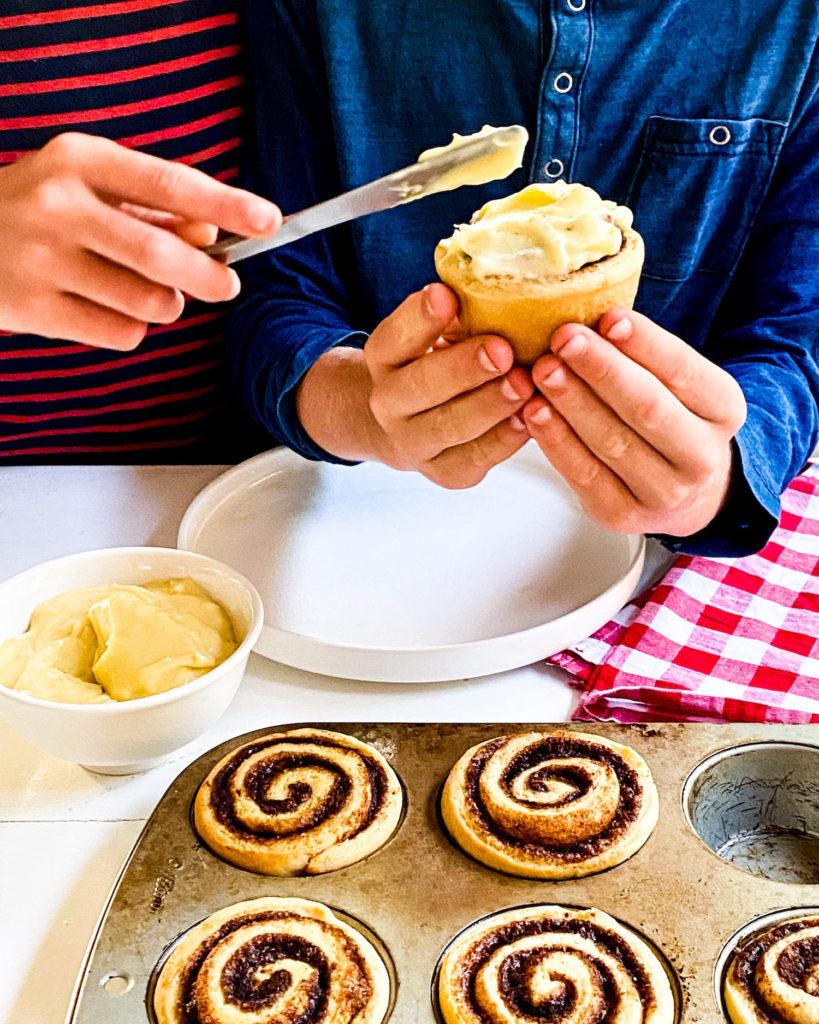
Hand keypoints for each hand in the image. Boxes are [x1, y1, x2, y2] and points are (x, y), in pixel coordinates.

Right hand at [0, 133, 280, 348]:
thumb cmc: (38, 209)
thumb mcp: (88, 186)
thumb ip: (152, 209)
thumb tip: (211, 236)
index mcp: (79, 160)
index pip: (170, 183)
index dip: (226, 205)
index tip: (269, 220)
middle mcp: (58, 205)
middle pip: (164, 257)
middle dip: (210, 278)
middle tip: (227, 284)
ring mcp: (42, 260)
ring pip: (149, 303)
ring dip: (167, 305)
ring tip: (146, 292)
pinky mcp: (33, 308)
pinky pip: (122, 333)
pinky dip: (133, 328)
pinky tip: (105, 307)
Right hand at [296, 283, 533, 486]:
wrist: (403, 424)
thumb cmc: (434, 364)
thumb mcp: (432, 331)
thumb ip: (457, 311)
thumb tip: (506, 271)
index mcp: (384, 357)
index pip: (394, 336)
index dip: (419, 317)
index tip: (446, 294)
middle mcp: (389, 402)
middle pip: (419, 387)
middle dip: (462, 368)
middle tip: (501, 350)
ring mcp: (413, 442)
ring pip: (448, 427)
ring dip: (488, 406)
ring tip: (524, 384)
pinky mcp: (443, 473)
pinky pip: (472, 460)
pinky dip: (502, 442)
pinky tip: (529, 420)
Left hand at [522, 309, 746, 536]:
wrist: (682, 493)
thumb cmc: (670, 420)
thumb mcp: (677, 385)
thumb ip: (643, 357)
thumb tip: (591, 319)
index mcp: (724, 410)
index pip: (684, 372)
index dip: (646, 345)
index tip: (608, 317)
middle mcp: (701, 456)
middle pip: (647, 408)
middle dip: (601, 370)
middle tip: (564, 338)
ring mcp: (664, 492)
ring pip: (612, 442)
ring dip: (572, 403)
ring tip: (543, 370)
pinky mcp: (623, 515)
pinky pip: (585, 474)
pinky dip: (556, 440)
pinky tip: (534, 412)